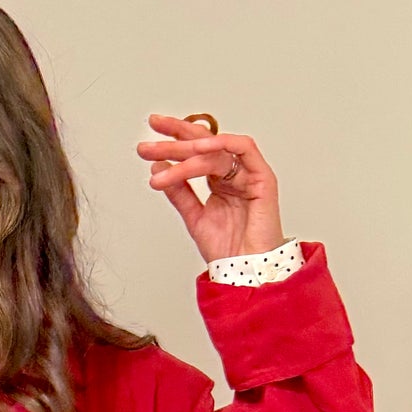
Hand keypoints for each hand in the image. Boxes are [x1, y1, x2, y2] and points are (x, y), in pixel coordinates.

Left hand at [137, 114, 286, 263]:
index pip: (195, 152)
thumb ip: (178, 191)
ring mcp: (248, 174)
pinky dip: (221, 143)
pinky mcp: (262, 177)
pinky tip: (200, 146)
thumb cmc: (227, 250)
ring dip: (188, 150)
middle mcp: (233, 173)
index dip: (173, 141)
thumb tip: (158, 166)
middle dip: (175, 138)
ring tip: (164, 156)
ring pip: (216, 150)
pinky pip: (244, 148)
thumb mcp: (193, 217)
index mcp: (219, 180)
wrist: (246, 272)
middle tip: (149, 142)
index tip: (148, 139)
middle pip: (203, 145)